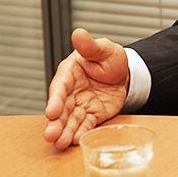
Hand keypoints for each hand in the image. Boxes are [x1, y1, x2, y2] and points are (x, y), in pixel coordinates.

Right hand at [43, 28, 128, 149]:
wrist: (127, 73)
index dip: (55, 100)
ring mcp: (81, 104)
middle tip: (50, 135)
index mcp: (70, 73)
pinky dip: (80, 133)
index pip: (60, 87)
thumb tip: (78, 33)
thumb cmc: (110, 58)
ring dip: (64, 131)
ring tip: (59, 143)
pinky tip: (74, 142)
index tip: (51, 112)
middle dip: (55, 122)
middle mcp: (72, 91)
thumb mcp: (104, 49)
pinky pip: (85, 125)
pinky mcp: (92, 115)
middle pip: (61, 108)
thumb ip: (90, 46)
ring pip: (70, 120)